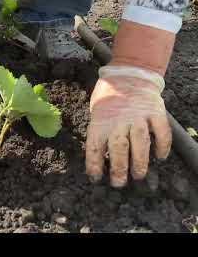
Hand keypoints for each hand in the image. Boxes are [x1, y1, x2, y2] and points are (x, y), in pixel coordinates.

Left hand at [85, 65, 171, 186]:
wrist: (128, 74)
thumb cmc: (108, 96)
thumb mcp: (95, 111)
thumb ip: (98, 130)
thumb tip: (97, 156)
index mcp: (100, 121)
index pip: (94, 146)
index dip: (94, 164)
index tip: (95, 178)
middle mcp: (118, 120)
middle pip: (119, 147)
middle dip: (119, 168)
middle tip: (120, 182)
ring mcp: (138, 116)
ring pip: (140, 141)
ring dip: (140, 161)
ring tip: (139, 175)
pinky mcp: (154, 112)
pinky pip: (161, 131)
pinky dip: (162, 145)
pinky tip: (160, 157)